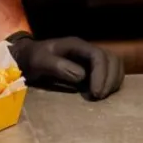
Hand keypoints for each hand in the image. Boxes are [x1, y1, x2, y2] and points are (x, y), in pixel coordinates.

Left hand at [6, 32, 123, 99]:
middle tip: (100, 97)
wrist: (27, 58)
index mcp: (76, 45)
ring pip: (114, 64)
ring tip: (104, 95)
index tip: (96, 93)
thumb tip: (81, 76)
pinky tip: (104, 92)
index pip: (98, 56)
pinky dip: (112, 82)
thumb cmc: (32, 59)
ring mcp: (90, 58)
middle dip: (110, 78)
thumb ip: (58, 66)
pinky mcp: (91, 68)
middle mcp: (87, 50)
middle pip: (112, 59)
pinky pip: (110, 72)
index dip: (101, 74)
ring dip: (114, 80)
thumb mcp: (40, 61)